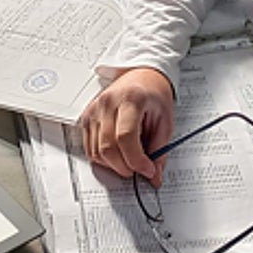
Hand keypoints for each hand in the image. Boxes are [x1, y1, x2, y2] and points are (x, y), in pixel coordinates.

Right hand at [80, 67, 173, 184]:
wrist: (142, 76)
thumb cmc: (154, 94)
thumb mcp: (165, 121)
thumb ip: (160, 150)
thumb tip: (154, 176)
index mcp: (131, 99)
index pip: (125, 137)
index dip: (136, 160)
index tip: (148, 170)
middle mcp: (108, 103)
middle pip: (107, 147)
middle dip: (125, 167)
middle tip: (139, 170)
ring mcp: (94, 110)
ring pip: (96, 152)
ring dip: (114, 165)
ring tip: (130, 160)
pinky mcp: (87, 117)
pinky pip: (89, 148)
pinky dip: (103, 159)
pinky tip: (118, 154)